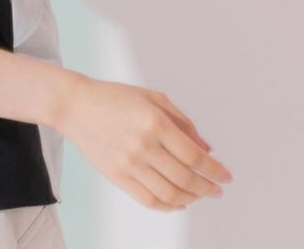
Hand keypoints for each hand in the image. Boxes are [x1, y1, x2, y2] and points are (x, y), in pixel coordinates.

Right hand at [54, 73, 232, 211]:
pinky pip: (148, 200)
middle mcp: (143, 146)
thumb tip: (207, 149)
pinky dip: (168, 206)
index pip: (193, 156)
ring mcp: (129, 164)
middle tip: (218, 190)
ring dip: (191, 198)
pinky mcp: (117, 177)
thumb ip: (183, 123)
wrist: (76, 106)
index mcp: (155, 122)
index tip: (227, 176)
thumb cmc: (116, 97)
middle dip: (207, 187)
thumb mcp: (154, 98)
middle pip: (184, 178)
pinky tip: (179, 202)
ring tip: (201, 195)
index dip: (214, 169)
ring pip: (169, 194)